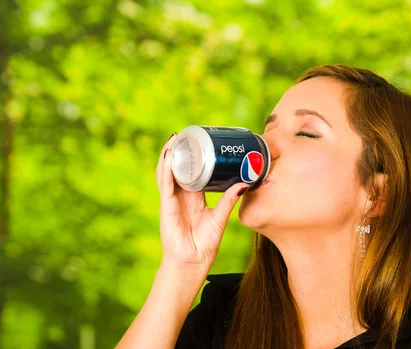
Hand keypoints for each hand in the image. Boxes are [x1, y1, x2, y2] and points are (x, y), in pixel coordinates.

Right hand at [156, 133, 248, 267]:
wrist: (192, 263)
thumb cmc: (204, 244)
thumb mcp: (220, 218)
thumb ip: (229, 200)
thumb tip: (245, 183)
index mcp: (193, 198)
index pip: (191, 172)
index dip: (193, 157)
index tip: (199, 141)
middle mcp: (181, 196)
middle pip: (177, 168)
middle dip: (180, 151)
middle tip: (185, 133)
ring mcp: (172, 200)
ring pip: (167, 172)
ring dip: (169, 155)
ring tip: (175, 138)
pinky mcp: (167, 206)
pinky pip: (165, 184)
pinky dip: (166, 169)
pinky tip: (169, 156)